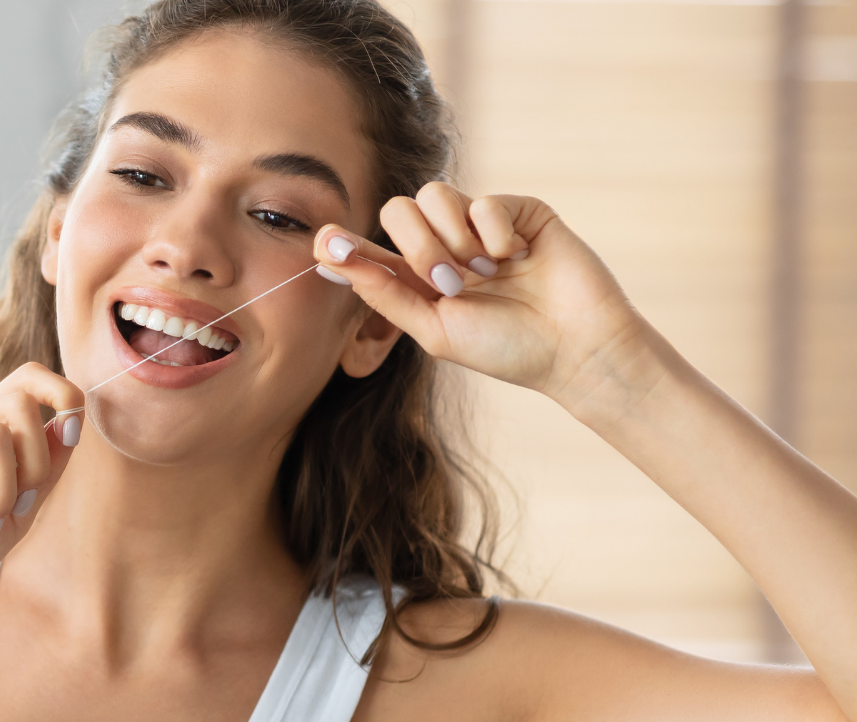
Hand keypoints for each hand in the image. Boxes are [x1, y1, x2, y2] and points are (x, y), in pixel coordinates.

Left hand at [314, 183, 658, 410]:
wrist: (574, 348)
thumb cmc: (506, 349)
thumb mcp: (436, 330)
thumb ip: (388, 296)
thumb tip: (335, 266)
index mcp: (419, 279)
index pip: (371, 250)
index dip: (344, 243)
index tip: (324, 241)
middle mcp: (446, 246)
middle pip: (398, 210)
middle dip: (416, 245)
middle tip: (447, 282)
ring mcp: (481, 226)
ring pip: (435, 194)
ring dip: (453, 238)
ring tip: (483, 273)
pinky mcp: (519, 211)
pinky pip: (484, 200)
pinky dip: (493, 232)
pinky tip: (516, 258)